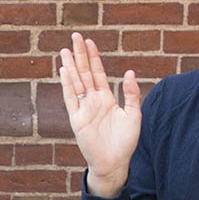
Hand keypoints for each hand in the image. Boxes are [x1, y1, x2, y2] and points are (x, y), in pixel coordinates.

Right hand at [56, 33, 142, 196]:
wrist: (114, 163)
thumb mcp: (134, 115)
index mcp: (106, 98)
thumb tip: (130, 72)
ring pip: (76, 82)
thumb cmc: (125, 142)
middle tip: (75, 36)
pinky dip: (67, 84)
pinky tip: (64, 71)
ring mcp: (84, 109)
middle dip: (80, 54)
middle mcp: (93, 101)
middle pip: (84, 73)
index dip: (93, 57)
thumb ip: (131, 94)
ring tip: (65, 49)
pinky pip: (71, 98)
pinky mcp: (77, 119)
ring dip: (71, 66)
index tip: (89, 41)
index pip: (98, 73)